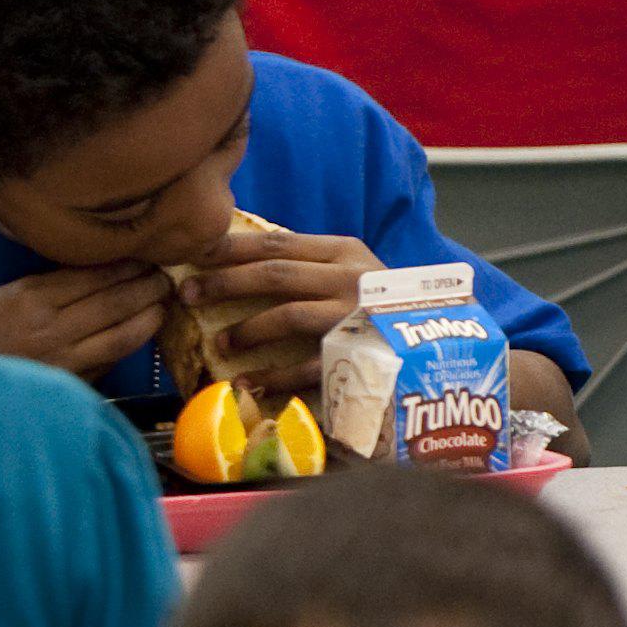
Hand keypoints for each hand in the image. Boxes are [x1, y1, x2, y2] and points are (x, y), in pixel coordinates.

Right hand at [0, 262, 167, 379]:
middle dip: (147, 287)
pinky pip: (107, 363)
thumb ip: (44, 287)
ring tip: (162, 304)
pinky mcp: (65, 386)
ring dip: (149, 318)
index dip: (126, 265)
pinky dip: (127, 346)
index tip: (145, 255)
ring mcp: (61, 361)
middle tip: (166, 276)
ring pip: (121, 336)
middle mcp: (50, 329)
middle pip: (115, 303)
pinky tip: (138, 335)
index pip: (94, 276)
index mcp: (31, 299)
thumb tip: (93, 276)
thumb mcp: (1, 296)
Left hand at [178, 227, 383, 393]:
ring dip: (245, 330)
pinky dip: (272, 377)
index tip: (193, 254)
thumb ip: (308, 265)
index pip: (276, 242)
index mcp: (344, 252)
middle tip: (187, 294)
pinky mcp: (359, 356)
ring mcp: (356, 317)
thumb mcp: (350, 273)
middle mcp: (352, 278)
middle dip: (224, 282)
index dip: (230, 247)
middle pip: (274, 274)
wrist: (439, 345)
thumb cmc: (379, 307)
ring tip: (219, 343)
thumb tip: (239, 262)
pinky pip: (306, 367)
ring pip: (288, 315)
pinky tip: (246, 384)